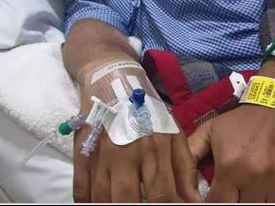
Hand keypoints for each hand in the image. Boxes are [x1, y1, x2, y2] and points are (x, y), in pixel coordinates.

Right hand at [73, 80, 201, 202]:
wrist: (112, 80)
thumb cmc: (147, 111)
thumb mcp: (173, 134)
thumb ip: (184, 169)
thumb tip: (194, 201)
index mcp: (153, 150)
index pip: (161, 195)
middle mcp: (126, 154)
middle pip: (128, 199)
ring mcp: (101, 154)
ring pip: (102, 197)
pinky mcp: (81, 152)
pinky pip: (80, 187)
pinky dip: (85, 201)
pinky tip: (95, 204)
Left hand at [188, 101, 274, 201]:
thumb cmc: (243, 120)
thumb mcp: (210, 130)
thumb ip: (189, 154)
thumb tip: (183, 185)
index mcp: (230, 165)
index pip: (218, 204)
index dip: (215, 202)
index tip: (218, 195)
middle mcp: (255, 176)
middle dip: (238, 199)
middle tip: (238, 188)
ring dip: (259, 200)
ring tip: (255, 186)